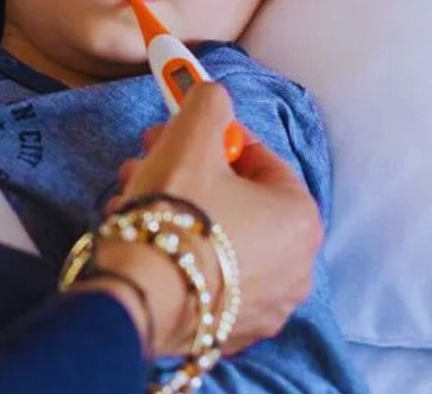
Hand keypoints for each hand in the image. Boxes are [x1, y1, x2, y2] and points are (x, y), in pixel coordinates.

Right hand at [99, 82, 322, 354]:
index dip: (216, 139)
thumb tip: (213, 95)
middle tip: (148, 160)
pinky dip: (180, 257)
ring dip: (176, 212)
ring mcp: (265, 308)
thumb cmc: (175, 212)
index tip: (180, 132)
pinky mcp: (230, 336)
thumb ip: (209, 103)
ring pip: (218, 241)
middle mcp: (297, 269)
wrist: (138, 297)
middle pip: (238, 202)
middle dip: (189, 174)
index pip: (262, 161)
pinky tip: (142, 241)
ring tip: (130, 199)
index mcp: (301, 220)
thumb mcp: (192, 136)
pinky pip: (207, 280)